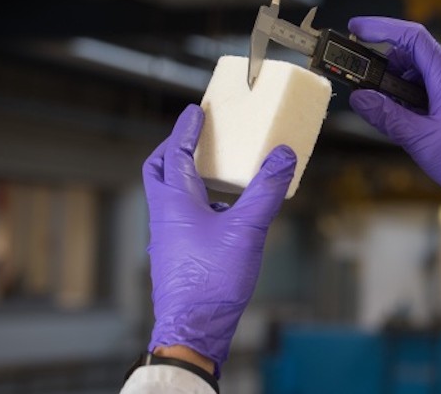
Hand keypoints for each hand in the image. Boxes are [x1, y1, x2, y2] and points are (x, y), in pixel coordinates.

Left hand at [142, 104, 295, 375]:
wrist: (194, 329)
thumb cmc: (212, 282)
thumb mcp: (247, 230)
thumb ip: (265, 191)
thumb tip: (281, 157)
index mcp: (175, 202)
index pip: (175, 153)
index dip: (186, 129)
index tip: (195, 112)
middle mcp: (165, 216)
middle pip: (159, 171)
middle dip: (173, 149)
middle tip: (192, 137)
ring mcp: (167, 238)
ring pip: (169, 195)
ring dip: (186, 176)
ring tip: (212, 170)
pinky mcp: (176, 256)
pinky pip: (181, 218)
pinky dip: (196, 204)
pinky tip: (222, 214)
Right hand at [348, 17, 440, 210]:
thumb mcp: (422, 141)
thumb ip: (387, 116)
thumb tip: (359, 98)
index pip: (412, 37)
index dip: (381, 28)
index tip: (356, 28)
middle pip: (414, 53)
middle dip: (387, 69)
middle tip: (367, 88)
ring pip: (422, 67)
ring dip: (401, 84)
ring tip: (395, 113)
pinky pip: (435, 79)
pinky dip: (416, 91)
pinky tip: (412, 115)